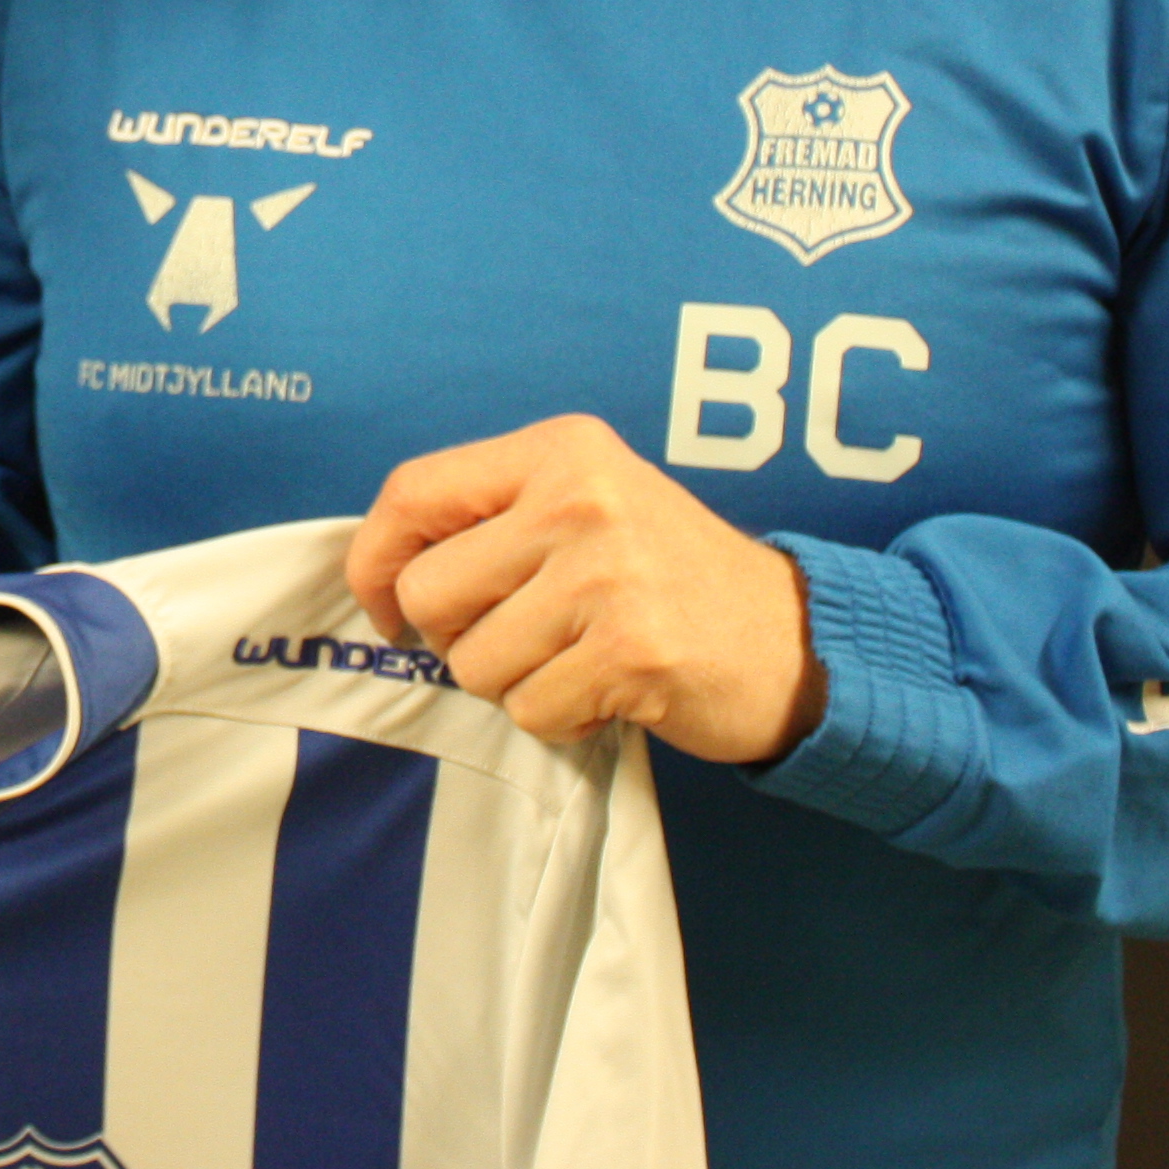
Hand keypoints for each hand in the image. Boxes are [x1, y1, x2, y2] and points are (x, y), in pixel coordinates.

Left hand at [343, 414, 824, 763]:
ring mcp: (607, 573)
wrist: (793, 637)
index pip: (413, 493)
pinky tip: (608, 689)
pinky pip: (530, 709)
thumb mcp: (586, 506)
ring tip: (577, 658)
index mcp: (561, 451)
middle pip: (428, 592)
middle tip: (521, 638)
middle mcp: (580, 498)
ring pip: (473, 663)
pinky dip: (561, 718)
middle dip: (457, 637)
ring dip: (516, 683)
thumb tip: (382, 572)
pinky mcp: (631, 649)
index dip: (375, 561)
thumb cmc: (668, 578)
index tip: (386, 607)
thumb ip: (493, 520)